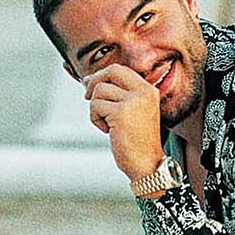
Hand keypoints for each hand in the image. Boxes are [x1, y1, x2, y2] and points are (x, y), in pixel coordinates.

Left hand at [82, 64, 165, 180]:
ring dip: (95, 108)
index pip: (120, 69)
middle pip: (111, 71)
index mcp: (148, 90)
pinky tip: (107, 130)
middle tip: (86, 96)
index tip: (89, 85)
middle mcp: (143, 92)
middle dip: (94, 82)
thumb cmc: (136, 142)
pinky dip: (95, 119)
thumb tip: (87, 80)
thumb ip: (116, 95)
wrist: (147, 164)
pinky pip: (95, 106)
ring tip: (107, 124)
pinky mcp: (121, 113)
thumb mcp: (131, 112)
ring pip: (99, 91)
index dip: (101, 75)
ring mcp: (133, 101)